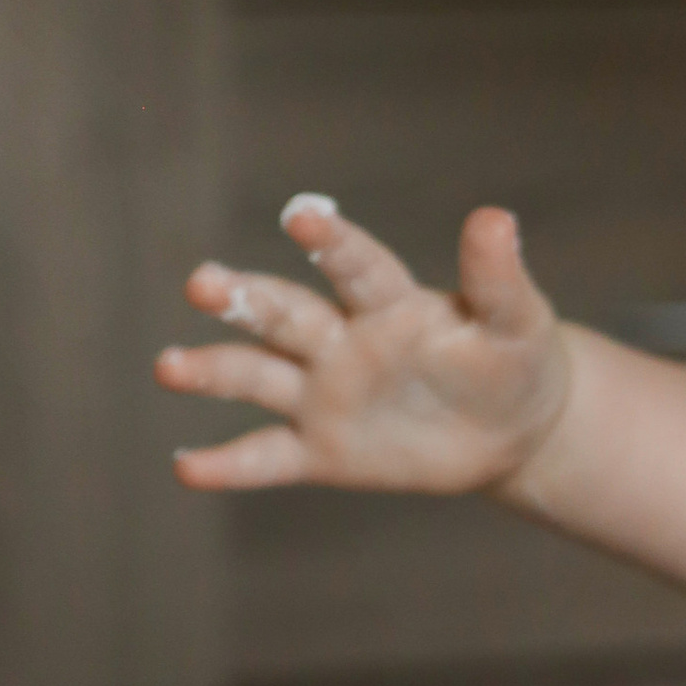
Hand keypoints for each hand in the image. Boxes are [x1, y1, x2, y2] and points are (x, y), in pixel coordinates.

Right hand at [157, 198, 572, 497]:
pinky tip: (187, 468)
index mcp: (389, 302)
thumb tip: (494, 218)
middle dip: (244, 299)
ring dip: (213, 371)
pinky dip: (228, 465)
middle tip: (201, 282)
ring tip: (168, 367)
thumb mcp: (517, 322)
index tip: (302, 217)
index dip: (332, 243)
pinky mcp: (321, 452)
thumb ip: (498, 278)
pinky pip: (267, 457)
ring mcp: (324, 395)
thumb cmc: (513, 361)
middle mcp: (342, 341)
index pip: (355, 267)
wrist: (511, 431)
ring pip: (257, 377)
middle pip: (285, 315)